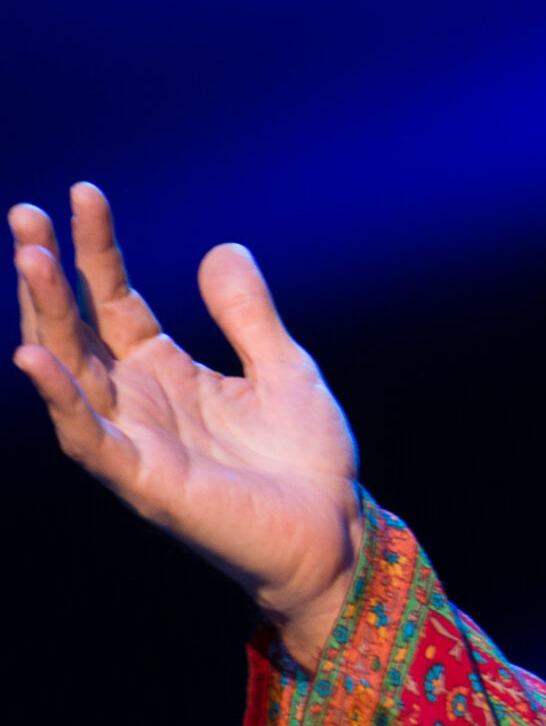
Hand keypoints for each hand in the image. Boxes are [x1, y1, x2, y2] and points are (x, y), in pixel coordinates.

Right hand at [12, 185, 360, 666]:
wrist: (334, 530)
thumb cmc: (306, 459)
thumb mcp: (284, 368)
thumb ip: (248, 314)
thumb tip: (221, 248)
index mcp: (165, 372)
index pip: (114, 300)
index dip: (95, 251)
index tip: (82, 195)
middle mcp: (136, 402)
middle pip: (76, 328)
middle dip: (48, 275)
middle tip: (25, 215)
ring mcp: (134, 441)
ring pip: (70, 373)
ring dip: (44, 319)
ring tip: (28, 261)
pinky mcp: (144, 481)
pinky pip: (89, 437)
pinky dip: (61, 399)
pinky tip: (33, 357)